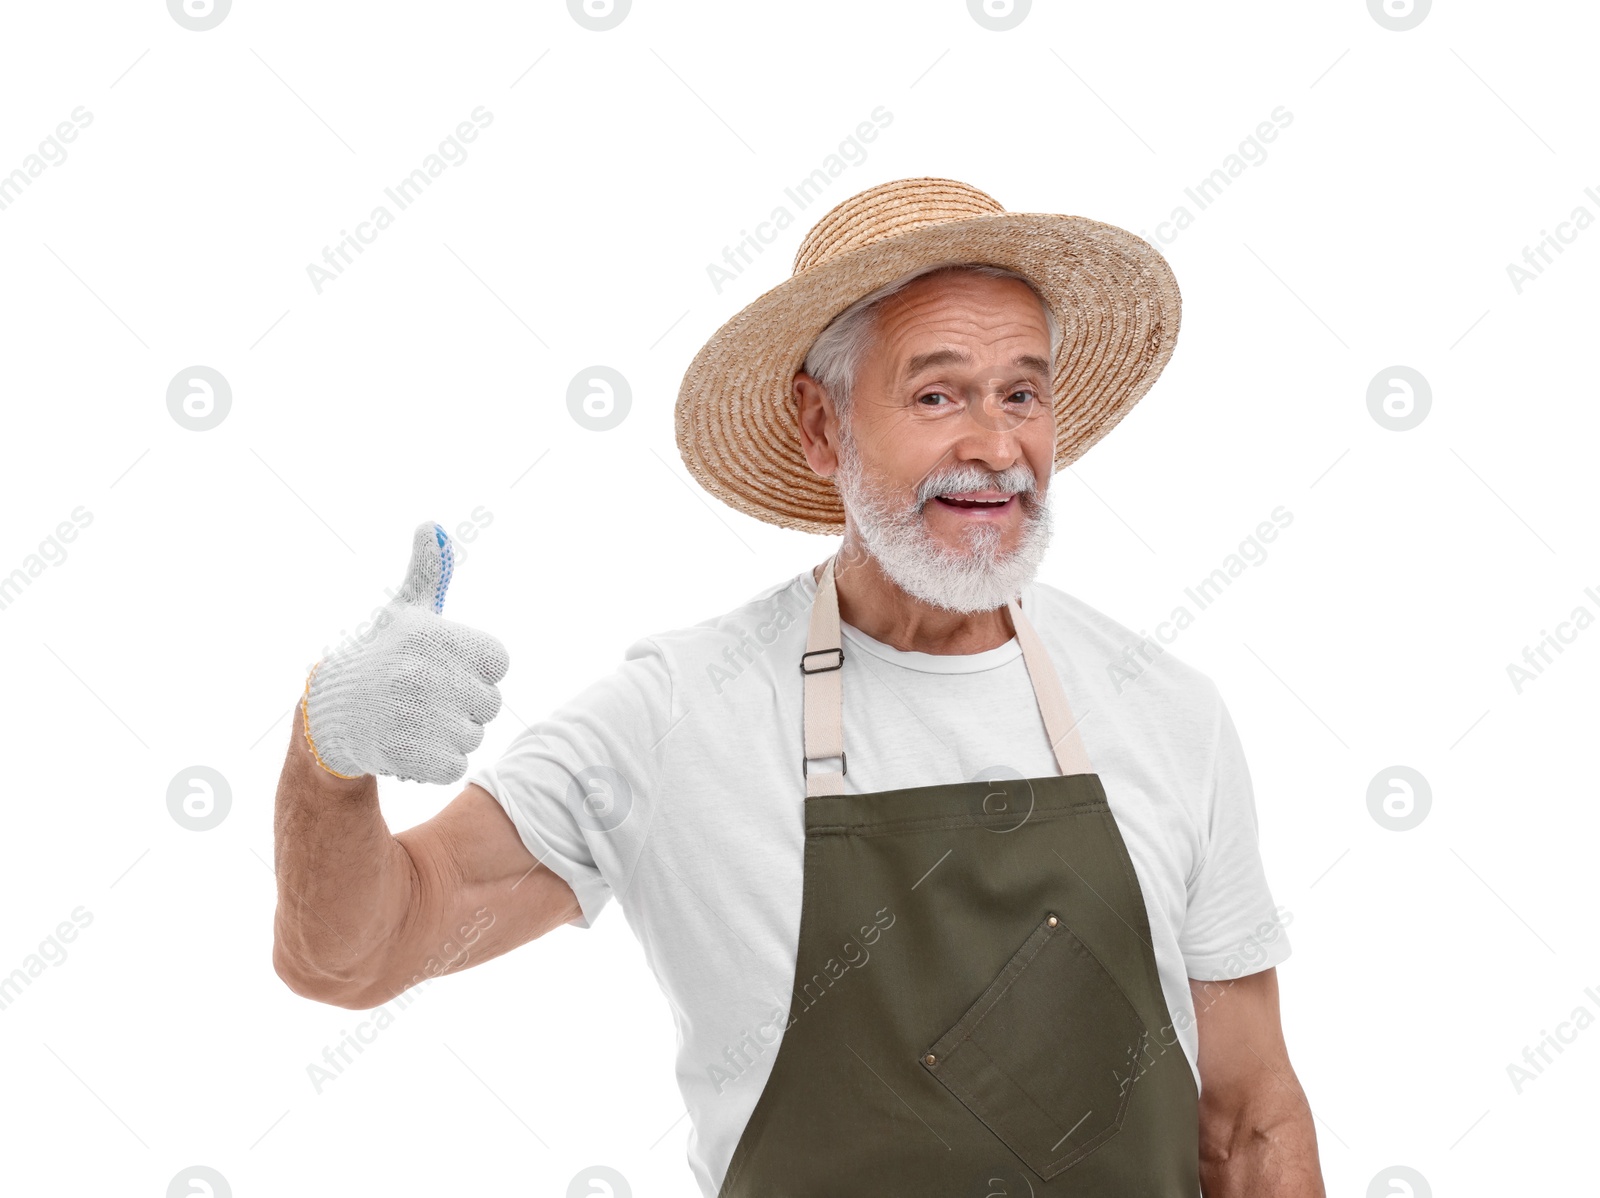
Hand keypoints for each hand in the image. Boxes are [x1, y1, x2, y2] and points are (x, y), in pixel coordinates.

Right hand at [300, 522, 508, 783]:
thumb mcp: (405, 612)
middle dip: (462, 705)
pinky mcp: (413, 757)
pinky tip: (406, 744)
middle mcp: (427, 674)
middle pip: (490, 704)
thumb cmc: (380, 656)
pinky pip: (455, 767)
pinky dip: (435, 763)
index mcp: (434, 636)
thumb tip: (433, 525)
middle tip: (421, 696)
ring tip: (410, 719)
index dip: (475, 669)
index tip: (442, 666)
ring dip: (448, 736)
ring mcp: (420, 718)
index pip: (499, 662)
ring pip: (473, 737)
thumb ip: (429, 573)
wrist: (328, 714)